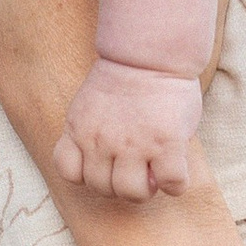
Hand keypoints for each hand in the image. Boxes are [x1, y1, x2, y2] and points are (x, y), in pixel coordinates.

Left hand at [54, 58, 201, 200]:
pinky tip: (176, 170)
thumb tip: (108, 163)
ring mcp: (134, 144)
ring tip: (154, 174)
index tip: (105, 165)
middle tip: (135, 171)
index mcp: (80, 130)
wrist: (150, 52)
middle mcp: (102, 141)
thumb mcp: (90, 105)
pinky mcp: (167, 144)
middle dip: (119, 185)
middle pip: (102, 188)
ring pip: (133, 193)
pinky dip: (175, 185)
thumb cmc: (125, 77)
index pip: (69, 172)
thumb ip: (92, 132)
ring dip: (145, 190)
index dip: (87, 174)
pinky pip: (171, 183)